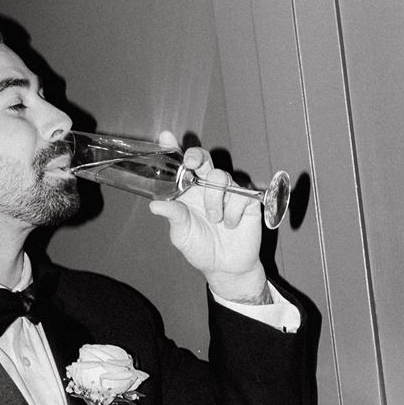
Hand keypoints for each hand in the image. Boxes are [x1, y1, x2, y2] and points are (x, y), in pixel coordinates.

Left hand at [148, 134, 265, 299]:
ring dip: (215, 199)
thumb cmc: (201, 248)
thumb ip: (174, 216)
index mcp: (189, 191)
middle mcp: (207, 187)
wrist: (226, 268)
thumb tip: (155, 205)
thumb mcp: (182, 234)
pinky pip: (240, 195)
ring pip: (221, 177)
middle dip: (197, 156)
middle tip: (192, 163)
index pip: (181, 166)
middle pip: (204, 159)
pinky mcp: (247, 201)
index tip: (165, 137)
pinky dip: (233, 212)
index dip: (173, 148)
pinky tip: (230, 225)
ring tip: (214, 219)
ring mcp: (229, 192)